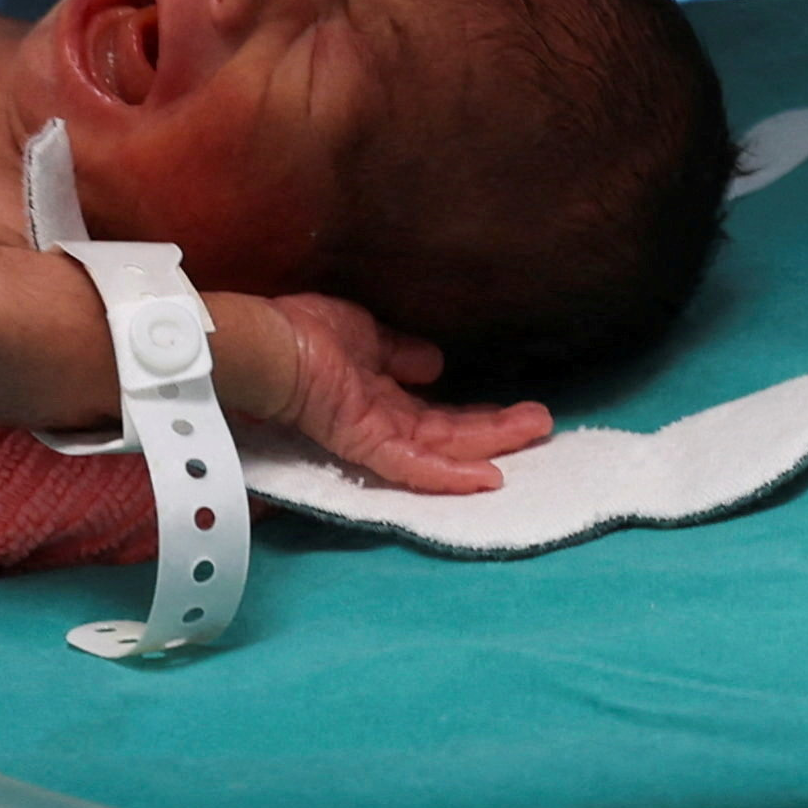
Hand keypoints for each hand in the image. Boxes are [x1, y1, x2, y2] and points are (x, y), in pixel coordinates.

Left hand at [251, 292, 550, 495]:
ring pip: (442, 449)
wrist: (265, 343)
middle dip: (497, 429)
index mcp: (378, 397)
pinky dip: (449, 474)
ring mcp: (374, 435)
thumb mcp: (363, 332)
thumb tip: (435, 362)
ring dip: (490, 444)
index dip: (475, 415)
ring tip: (535, 433)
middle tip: (542, 424)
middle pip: (448, 434)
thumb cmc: (302, 331)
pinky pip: (412, 465)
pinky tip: (488, 475)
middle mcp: (380, 421)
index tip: (513, 411)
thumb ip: (398, 351)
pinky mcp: (365, 442)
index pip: (434, 416)